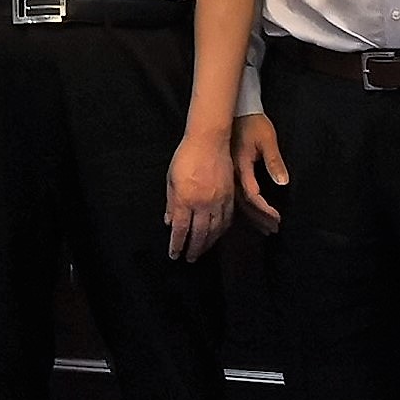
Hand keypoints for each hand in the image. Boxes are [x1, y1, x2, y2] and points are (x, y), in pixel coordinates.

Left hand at [167, 130, 236, 260]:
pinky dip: (222, 230)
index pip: (181, 230)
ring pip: (215, 229)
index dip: (177, 245)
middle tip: (190, 258)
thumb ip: (171, 203)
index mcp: (185, 199)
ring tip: (202, 251)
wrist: (209, 140)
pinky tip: (217, 234)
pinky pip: (227, 219)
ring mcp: (218, 200)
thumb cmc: (186, 156)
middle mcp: (202, 203)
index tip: (174, 255)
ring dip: (208, 243)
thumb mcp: (171, 179)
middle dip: (194, 249)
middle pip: (199, 234)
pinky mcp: (230, 195)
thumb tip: (169, 222)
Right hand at [233, 114, 288, 235]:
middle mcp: (233, 175)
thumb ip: (274, 161)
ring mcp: (229, 176)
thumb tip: (283, 182)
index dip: (264, 209)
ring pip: (239, 202)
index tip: (277, 219)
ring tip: (264, 228)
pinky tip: (249, 215)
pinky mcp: (228, 174)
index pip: (253, 195)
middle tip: (272, 230)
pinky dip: (245, 208)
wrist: (235, 112)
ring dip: (253, 216)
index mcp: (242, 167)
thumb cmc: (253, 124)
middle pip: (245, 204)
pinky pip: (235, 196)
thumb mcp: (267, 140)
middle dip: (260, 218)